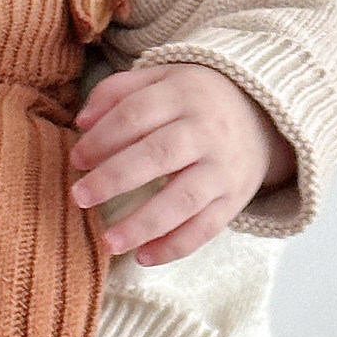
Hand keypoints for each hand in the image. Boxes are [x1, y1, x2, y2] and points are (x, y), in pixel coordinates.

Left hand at [69, 64, 295, 266]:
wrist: (260, 114)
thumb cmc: (193, 97)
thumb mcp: (160, 78)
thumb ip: (118, 91)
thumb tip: (82, 123)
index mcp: (182, 94)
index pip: (135, 115)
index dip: (103, 138)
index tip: (76, 159)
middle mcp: (205, 130)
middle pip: (156, 156)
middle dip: (113, 179)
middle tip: (79, 197)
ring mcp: (222, 168)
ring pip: (181, 200)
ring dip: (142, 224)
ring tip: (108, 242)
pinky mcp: (234, 199)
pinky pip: (205, 228)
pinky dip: (175, 247)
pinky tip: (144, 257)